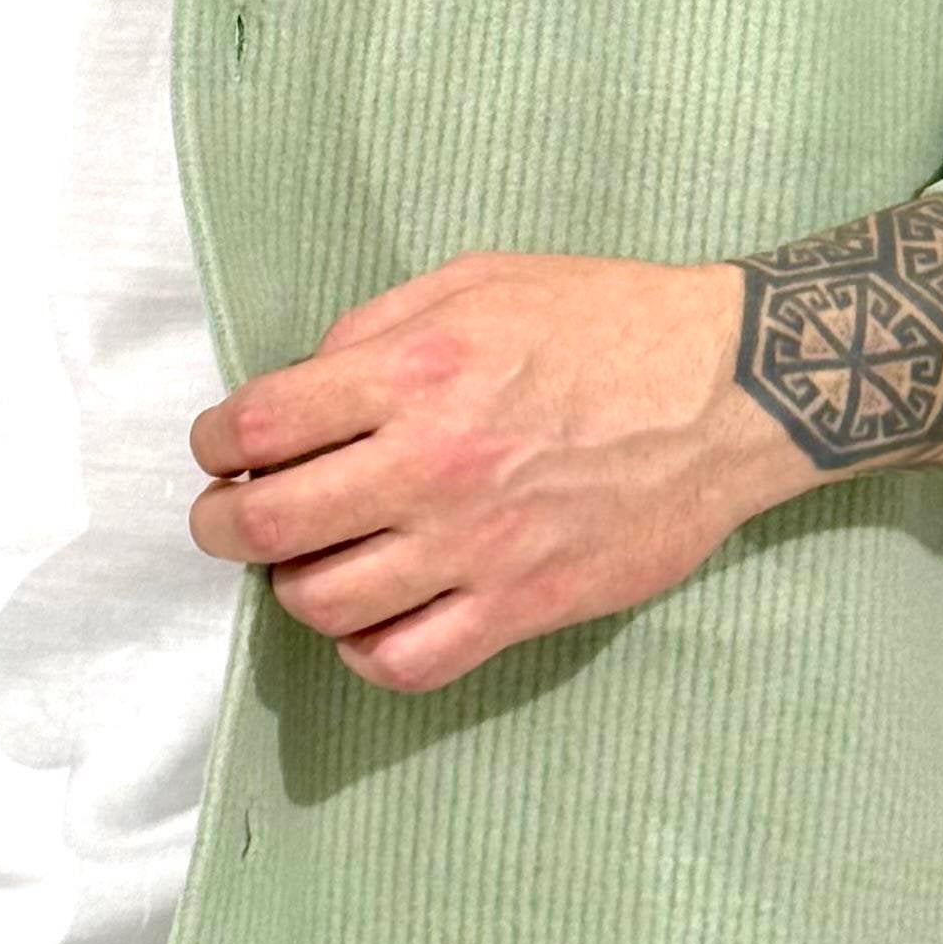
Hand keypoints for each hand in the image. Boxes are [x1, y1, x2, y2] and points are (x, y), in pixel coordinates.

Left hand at [186, 253, 817, 695]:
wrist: (728, 390)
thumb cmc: (604, 321)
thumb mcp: (478, 281)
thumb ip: (376, 328)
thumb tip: (301, 384)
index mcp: (415, 371)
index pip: (260, 426)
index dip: (214, 444)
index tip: (218, 451)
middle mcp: (434, 464)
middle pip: (272, 525)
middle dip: (222, 526)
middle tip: (227, 519)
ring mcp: (478, 546)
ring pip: (326, 604)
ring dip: (294, 587)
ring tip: (310, 562)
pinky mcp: (524, 606)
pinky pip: (408, 662)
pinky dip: (366, 653)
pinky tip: (370, 619)